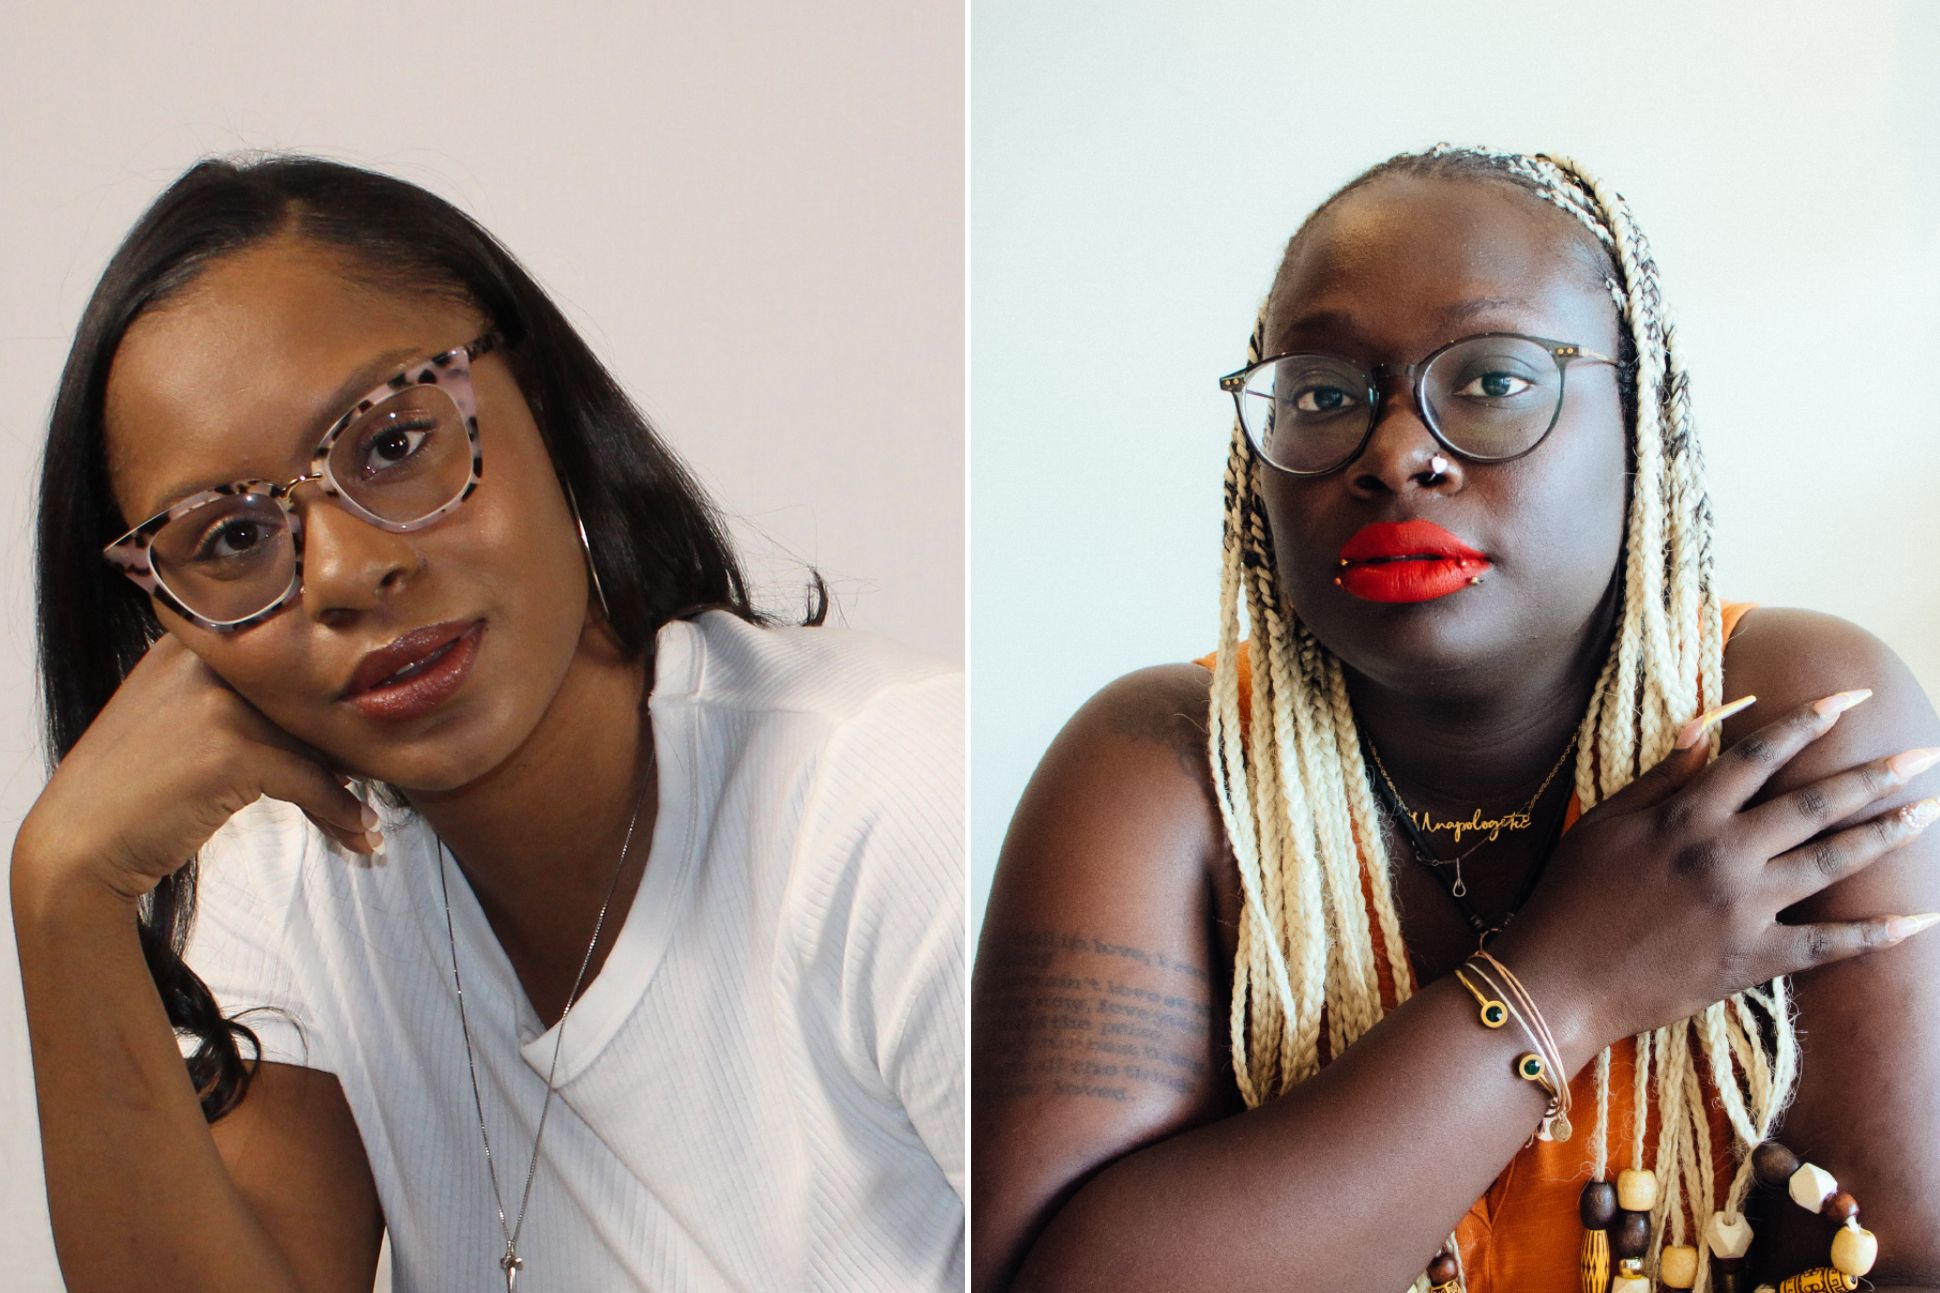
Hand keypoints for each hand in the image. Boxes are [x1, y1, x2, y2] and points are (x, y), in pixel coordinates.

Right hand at [13, 634, 376, 908]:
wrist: (78, 846)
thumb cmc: (133, 790)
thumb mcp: (178, 718)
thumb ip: (238, 700)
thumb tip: (330, 717)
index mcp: (190, 644)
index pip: (283, 662)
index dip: (321, 704)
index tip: (352, 741)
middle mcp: (204, 662)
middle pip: (304, 699)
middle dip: (341, 747)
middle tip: (368, 781)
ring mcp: (218, 704)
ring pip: (314, 741)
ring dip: (346, 786)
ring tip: (362, 819)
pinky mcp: (231, 751)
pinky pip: (310, 780)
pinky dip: (338, 810)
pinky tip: (357, 831)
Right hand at [1496, 691, 1939, 1050]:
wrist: (1558, 979)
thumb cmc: (1571, 895)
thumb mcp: (1606, 823)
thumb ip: (1661, 777)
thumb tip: (1703, 727)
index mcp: (1686, 816)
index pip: (1759, 755)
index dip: (1808, 723)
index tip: (1850, 699)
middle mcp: (1723, 855)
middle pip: (1813, 804)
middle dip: (1873, 777)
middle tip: (1922, 758)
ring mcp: (1743, 909)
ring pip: (1831, 864)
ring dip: (1886, 835)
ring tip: (1928, 813)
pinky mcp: (1751, 960)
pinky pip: (1826, 945)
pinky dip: (1874, 935)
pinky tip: (1918, 920)